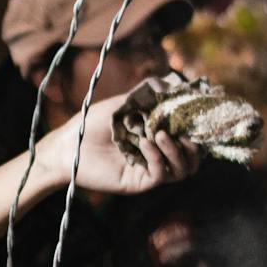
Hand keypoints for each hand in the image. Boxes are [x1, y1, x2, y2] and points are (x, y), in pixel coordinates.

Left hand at [42, 95, 201, 194]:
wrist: (67, 144)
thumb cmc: (91, 123)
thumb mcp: (123, 103)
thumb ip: (147, 93)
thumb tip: (173, 84)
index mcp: (157, 137)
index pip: (189, 137)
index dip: (197, 128)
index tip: (199, 113)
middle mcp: (156, 155)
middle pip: (192, 159)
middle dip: (194, 145)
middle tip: (185, 131)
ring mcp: (148, 170)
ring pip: (181, 170)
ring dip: (177, 152)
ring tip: (161, 135)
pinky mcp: (138, 182)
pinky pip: (159, 174)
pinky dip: (157, 157)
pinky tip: (146, 143)